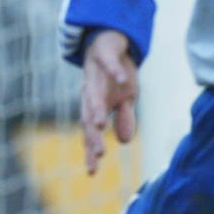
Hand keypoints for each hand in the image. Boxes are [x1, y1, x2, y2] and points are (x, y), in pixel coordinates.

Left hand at [80, 29, 138, 174]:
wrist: (108, 41)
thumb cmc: (114, 75)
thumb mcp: (124, 99)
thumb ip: (123, 119)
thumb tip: (124, 142)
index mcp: (95, 106)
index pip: (90, 132)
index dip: (90, 151)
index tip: (92, 172)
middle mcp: (91, 94)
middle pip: (88, 117)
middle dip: (92, 136)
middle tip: (98, 154)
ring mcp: (96, 76)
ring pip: (94, 94)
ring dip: (97, 108)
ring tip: (100, 125)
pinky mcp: (104, 57)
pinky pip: (109, 65)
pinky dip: (115, 72)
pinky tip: (121, 79)